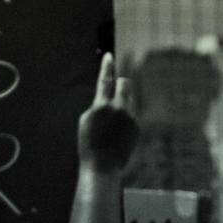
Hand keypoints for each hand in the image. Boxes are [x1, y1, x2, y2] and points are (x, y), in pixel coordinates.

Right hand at [77, 52, 138, 173]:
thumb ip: (97, 105)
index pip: (104, 80)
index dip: (106, 66)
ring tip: (111, 121)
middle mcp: (118, 109)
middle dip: (119, 83)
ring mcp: (130, 117)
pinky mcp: (136, 126)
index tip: (109, 56)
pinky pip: (131, 113)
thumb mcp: (86, 120)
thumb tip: (107, 97)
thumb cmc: (89, 144)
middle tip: (113, 89)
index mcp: (101, 106)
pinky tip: (116, 133)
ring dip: (121, 101)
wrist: (102, 166)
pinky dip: (124, 117)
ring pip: (129, 99)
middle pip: (124, 83)